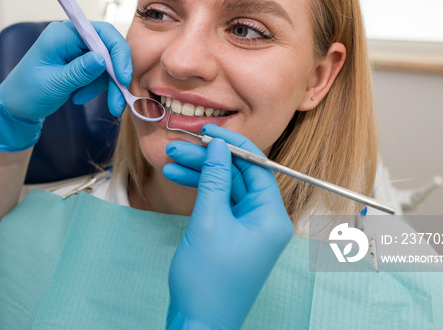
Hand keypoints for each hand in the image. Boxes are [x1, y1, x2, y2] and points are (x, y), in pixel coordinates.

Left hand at [0, 21, 130, 151]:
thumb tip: (101, 60)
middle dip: (115, 75)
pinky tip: (78, 97)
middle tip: (118, 102)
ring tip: (82, 100)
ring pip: (107, 63)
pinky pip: (99, 72)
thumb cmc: (27, 93)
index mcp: (62, 34)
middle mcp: (72, 37)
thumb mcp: (53, 84)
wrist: (15, 107)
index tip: (123, 77)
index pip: (101, 33)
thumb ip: (78, 72)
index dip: (117, 52)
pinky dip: (96, 87)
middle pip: (108, 48)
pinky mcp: (80, 62)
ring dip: (106, 85)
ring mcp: (77, 49)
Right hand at [164, 125, 293, 328]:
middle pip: (238, 175)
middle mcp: (265, 221)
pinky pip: (219, 203)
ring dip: (200, 173)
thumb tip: (219, 146)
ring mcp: (249, 228)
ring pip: (225, 187)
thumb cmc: (208, 281)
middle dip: (208, 160)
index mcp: (272, 217)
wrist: (199, 322)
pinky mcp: (232, 235)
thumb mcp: (209, 221)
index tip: (208, 131)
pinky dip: (200, 190)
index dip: (231, 145)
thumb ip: (214, 179)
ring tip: (171, 161)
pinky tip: (178, 178)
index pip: (257, 167)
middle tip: (179, 147)